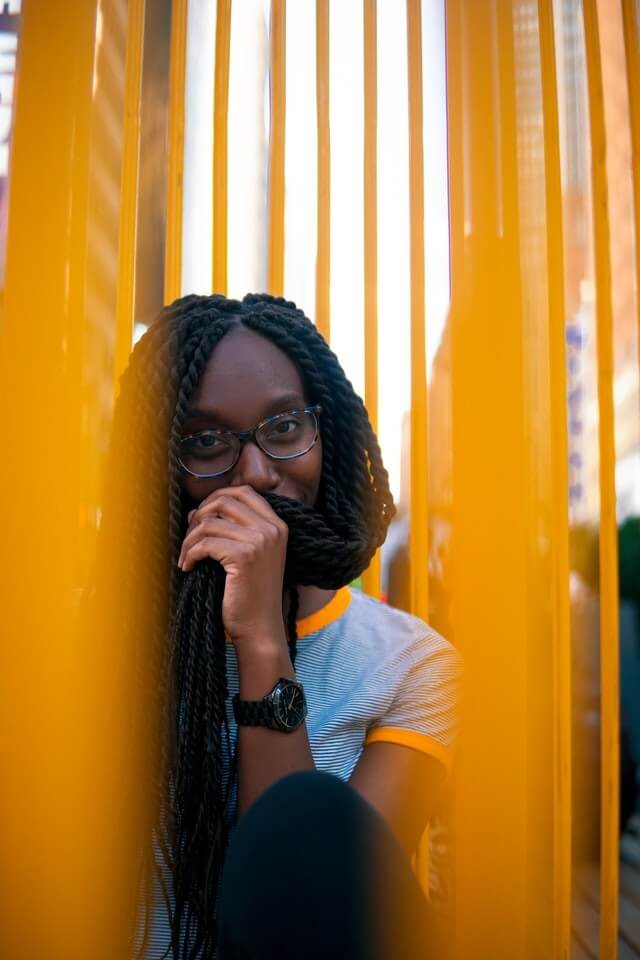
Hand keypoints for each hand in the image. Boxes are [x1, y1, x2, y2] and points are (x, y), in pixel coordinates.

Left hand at [177, 485, 288, 645]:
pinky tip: (187, 567)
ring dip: (189, 539)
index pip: (244, 492)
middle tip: (189, 537)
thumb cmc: (250, 595)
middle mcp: (272, 529)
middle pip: (224, 500)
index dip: (217, 497)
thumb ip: (230, 530)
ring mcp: (260, 541)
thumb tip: (194, 511)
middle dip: (199, 514)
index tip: (201, 516)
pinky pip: (205, 543)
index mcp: (277, 525)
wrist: (260, 628)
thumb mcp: (248, 556)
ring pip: (209, 522)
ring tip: (186, 556)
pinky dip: (189, 554)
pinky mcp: (244, 555)